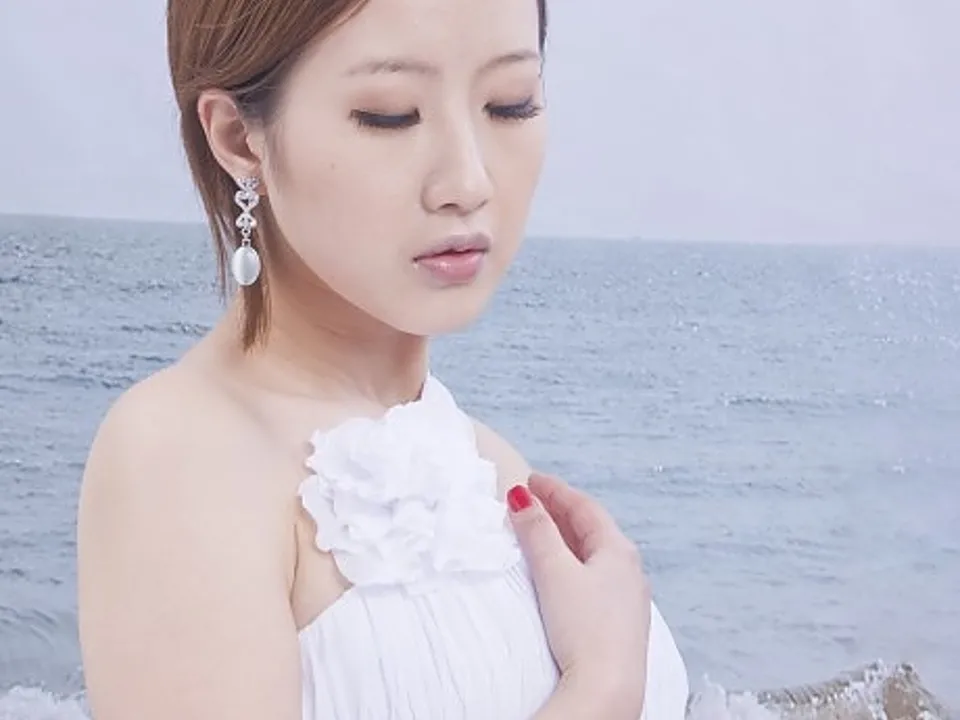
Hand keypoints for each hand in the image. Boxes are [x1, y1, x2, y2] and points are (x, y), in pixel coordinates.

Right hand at [507, 473, 649, 719]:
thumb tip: (522, 498)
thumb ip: (537, 531)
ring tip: (542, 531)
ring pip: (594, 554)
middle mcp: (629, 570)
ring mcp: (627, 598)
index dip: (556, 491)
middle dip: (561, 511)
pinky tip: (562, 573)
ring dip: (567, 537)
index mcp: (619, 550)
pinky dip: (573, 563)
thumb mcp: (555, 571)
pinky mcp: (618, 623)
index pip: (585, 507)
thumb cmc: (585, 629)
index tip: (532, 480)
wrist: (608, 689)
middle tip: (533, 500)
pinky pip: (595, 577)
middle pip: (592, 528)